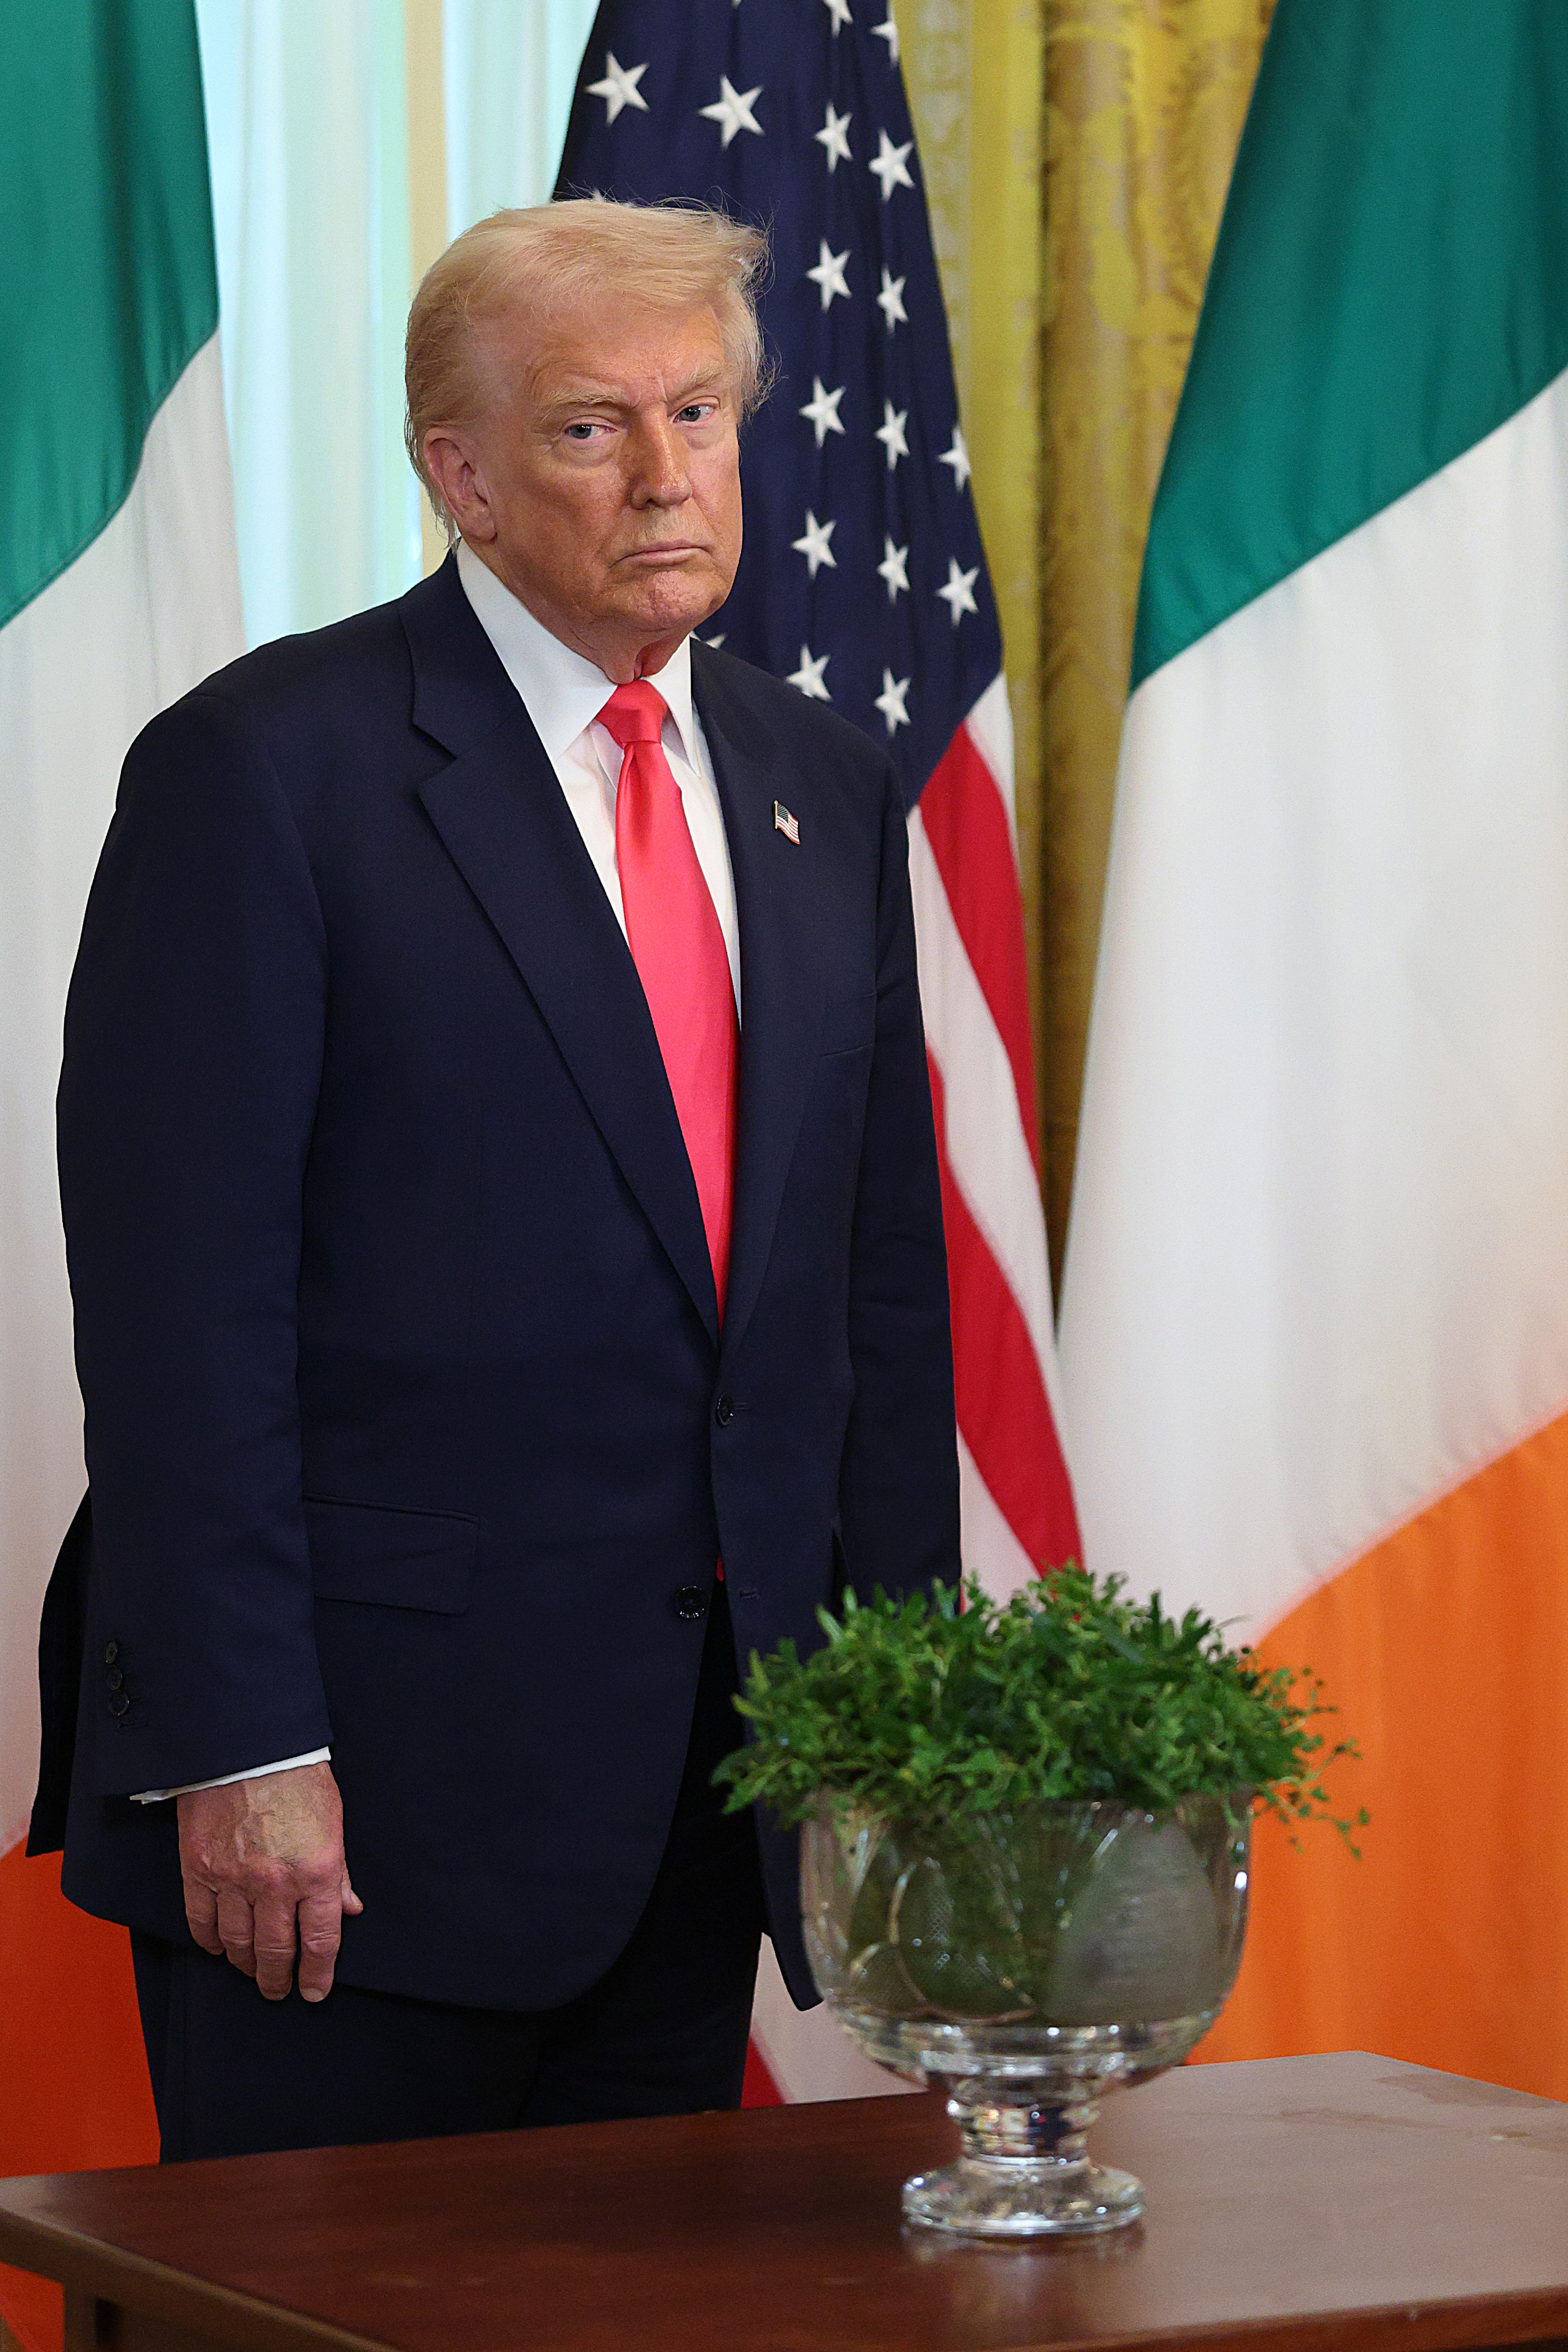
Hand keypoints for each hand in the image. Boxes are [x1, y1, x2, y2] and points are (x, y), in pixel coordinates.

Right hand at [177, 1760, 362, 2001]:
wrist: (248, 1744)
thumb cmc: (297, 1777)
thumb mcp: (333, 1821)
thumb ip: (340, 1871)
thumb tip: (349, 1909)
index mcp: (317, 1869)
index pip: (319, 1941)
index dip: (317, 1974)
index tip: (314, 1992)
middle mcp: (275, 1882)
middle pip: (275, 1951)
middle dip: (278, 1979)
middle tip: (279, 1991)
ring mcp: (233, 1878)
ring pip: (237, 1943)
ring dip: (245, 1965)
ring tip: (251, 1971)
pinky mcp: (199, 1869)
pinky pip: (201, 1921)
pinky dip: (210, 1942)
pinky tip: (218, 1947)